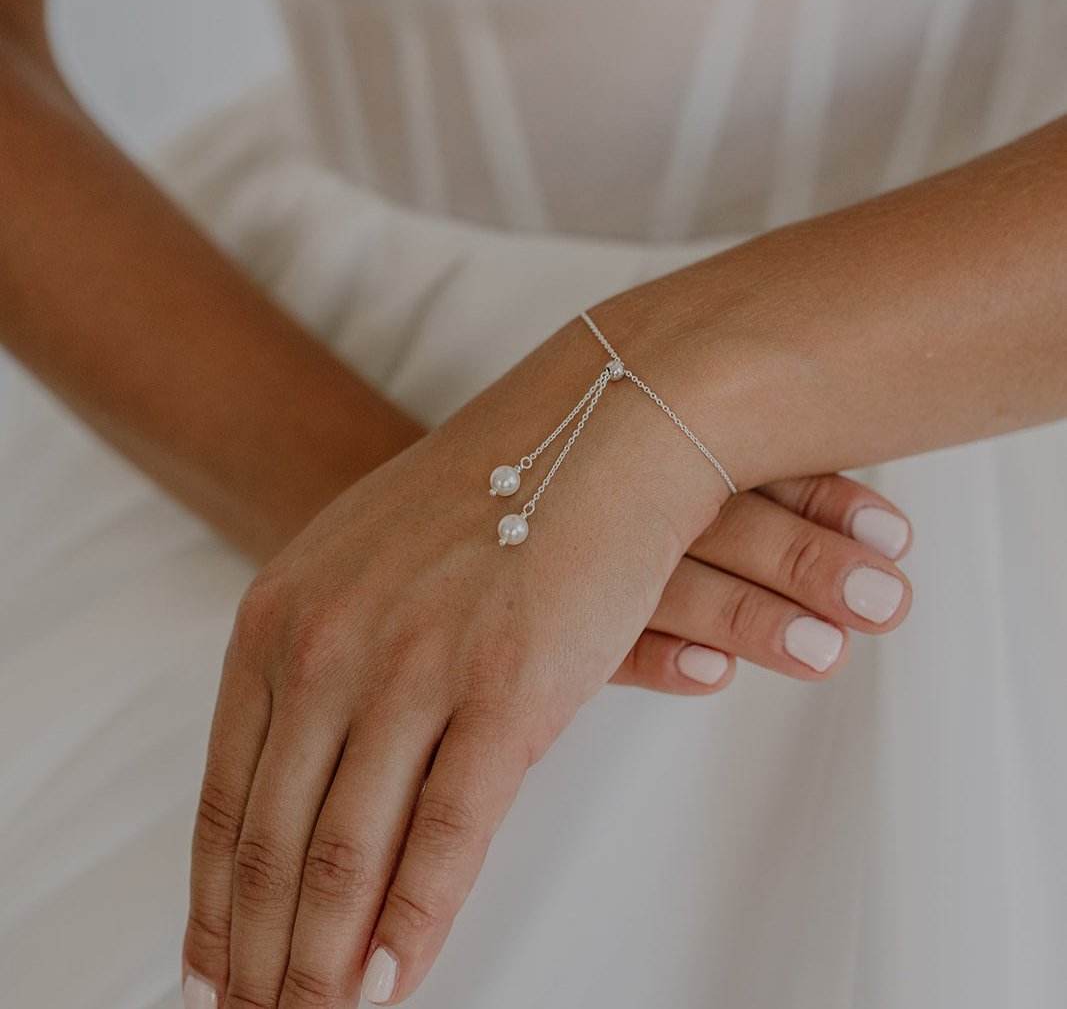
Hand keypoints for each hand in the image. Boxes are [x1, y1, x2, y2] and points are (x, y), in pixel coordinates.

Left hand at [181, 318, 911, 1007]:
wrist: (600, 422)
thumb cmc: (494, 495)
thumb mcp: (374, 563)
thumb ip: (334, 661)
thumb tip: (316, 764)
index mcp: (284, 615)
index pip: (225, 790)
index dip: (212, 897)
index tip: (209, 968)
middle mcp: (328, 643)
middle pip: (269, 839)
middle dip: (255, 953)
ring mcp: (413, 667)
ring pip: (344, 855)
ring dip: (321, 963)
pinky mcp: (503, 691)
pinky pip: (443, 839)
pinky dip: (413, 927)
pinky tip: (393, 986)